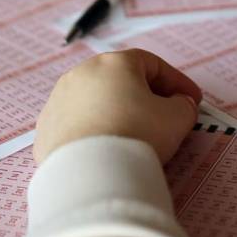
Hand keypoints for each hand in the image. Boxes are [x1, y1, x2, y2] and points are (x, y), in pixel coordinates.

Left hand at [34, 49, 201, 164]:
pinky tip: (107, 149)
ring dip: (118, 112)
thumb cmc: (137, 134)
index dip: (177, 82)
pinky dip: (96, 130)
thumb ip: (183, 105)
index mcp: (115, 63)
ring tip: (134, 134)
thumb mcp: (177, 117)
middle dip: (146, 95)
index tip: (190, 100)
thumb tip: (179, 104)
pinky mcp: (46, 127)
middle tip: (164, 115)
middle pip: (122, 79)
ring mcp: (59, 99)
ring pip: (97, 100)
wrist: (90, 173)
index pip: (153, 64)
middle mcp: (82, 73)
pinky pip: (78, 123)